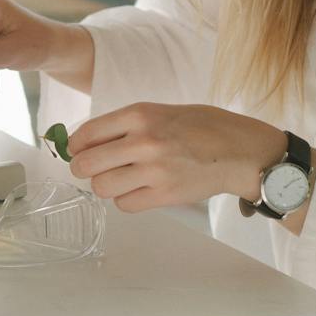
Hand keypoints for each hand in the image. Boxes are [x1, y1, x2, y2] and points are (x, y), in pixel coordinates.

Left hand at [67, 102, 287, 212]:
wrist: (240, 150)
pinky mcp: (165, 195)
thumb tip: (87, 140)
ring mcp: (154, 170)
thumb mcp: (159, 110)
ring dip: (105, 185)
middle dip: (82, 168)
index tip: (75, 150)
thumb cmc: (201, 126)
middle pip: (86, 164)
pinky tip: (137, 189)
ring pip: (102, 187)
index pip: (86, 133)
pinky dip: (125, 199)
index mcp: (140, 114)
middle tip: (89, 169)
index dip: (75, 145)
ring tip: (117, 179)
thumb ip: (126, 123)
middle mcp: (143, 141)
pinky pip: (125, 204)